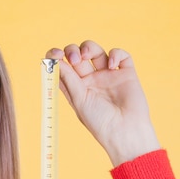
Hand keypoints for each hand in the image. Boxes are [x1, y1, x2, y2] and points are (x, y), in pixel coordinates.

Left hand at [46, 42, 160, 166]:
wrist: (125, 131)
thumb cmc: (99, 121)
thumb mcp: (78, 100)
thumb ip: (68, 79)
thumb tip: (53, 60)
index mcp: (76, 88)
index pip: (63, 67)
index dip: (57, 57)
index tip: (55, 55)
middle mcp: (91, 80)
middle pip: (78, 55)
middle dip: (73, 51)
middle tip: (76, 59)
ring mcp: (108, 75)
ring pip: (96, 51)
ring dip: (89, 47)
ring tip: (88, 55)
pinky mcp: (126, 73)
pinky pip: (121, 55)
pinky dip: (115, 54)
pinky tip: (112, 65)